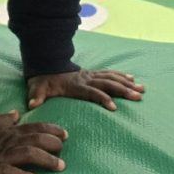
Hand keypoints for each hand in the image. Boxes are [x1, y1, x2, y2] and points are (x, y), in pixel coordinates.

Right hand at [0, 111, 67, 173]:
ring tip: (59, 166)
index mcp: (11, 131)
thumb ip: (6, 119)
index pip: (35, 128)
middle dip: (53, 145)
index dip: (52, 130)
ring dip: (45, 160)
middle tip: (63, 152)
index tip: (65, 135)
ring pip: (28, 155)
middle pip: (36, 140)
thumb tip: (16, 113)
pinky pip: (10, 173)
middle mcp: (10, 142)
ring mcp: (2, 155)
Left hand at [27, 69, 144, 111]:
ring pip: (112, 78)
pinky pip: (110, 74)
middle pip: (107, 84)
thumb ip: (36, 95)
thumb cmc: (43, 81)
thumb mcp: (37, 87)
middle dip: (123, 90)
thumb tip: (32, 104)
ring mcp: (90, 75)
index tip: (113, 108)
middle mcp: (85, 78)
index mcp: (74, 85)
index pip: (91, 92)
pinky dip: (122, 76)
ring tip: (141, 89)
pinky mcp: (93, 74)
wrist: (46, 65)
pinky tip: (133, 80)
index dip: (102, 98)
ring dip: (127, 83)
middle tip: (138, 97)